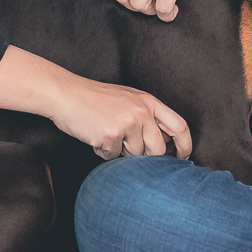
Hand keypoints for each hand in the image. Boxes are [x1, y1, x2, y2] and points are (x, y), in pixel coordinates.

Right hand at [0, 47, 190, 159]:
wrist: (66, 94)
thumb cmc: (95, 99)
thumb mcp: (128, 100)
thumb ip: (148, 116)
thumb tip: (166, 142)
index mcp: (148, 102)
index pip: (179, 126)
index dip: (185, 144)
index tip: (183, 157)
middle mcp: (141, 112)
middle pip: (158, 149)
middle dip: (144, 157)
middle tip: (126, 148)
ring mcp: (127, 124)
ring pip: (134, 156)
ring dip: (120, 152)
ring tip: (105, 133)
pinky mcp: (111, 136)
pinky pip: (113, 157)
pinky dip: (103, 152)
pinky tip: (94, 136)